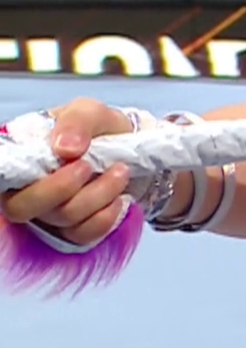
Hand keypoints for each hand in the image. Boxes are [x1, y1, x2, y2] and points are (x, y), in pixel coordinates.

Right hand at [0, 99, 135, 247]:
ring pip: (61, 218)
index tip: (68, 161)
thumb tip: (65, 148)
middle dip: (63, 187)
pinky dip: (105, 218)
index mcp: (19, 157)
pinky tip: (120, 199)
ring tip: (121, 171)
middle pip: (21, 208)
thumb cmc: (99, 128)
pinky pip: (81, 235)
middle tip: (90, 166)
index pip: (3, 176)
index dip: (24, 180)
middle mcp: (23, 188)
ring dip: (97, 195)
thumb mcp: (90, 112)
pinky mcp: (70, 228)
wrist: (130, 148)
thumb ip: (77, 121)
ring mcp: (46, 211)